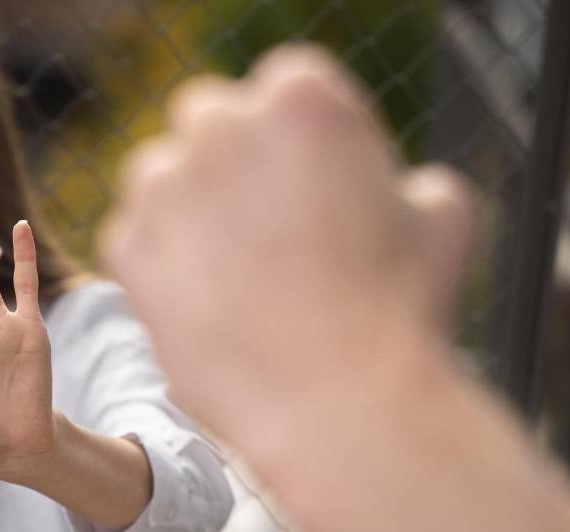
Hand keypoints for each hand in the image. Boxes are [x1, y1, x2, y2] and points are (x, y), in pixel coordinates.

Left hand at [100, 45, 473, 451]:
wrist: (340, 405)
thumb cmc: (401, 311)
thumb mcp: (442, 217)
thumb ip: (406, 177)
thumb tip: (398, 186)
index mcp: (300, 98)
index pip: (280, 88)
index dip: (295, 141)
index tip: (307, 186)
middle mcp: (221, 126)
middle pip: (208, 119)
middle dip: (228, 161)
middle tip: (260, 227)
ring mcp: (164, 186)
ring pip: (158, 175)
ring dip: (185, 207)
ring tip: (234, 274)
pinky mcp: (127, 247)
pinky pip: (132, 238)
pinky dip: (159, 265)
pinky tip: (206, 306)